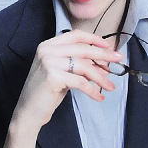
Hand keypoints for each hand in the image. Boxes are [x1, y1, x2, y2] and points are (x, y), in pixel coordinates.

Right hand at [2, 30, 122, 147]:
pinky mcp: (52, 76)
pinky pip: (80, 81)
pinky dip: (92, 90)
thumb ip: (77, 63)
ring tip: (110, 86)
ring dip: (100, 77)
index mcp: (48, 45)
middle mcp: (47, 50)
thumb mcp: (61, 72)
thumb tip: (103, 62)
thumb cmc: (46, 92)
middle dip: (103, 54)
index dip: (93, 39)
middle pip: (82, 49)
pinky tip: (98, 97)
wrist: (28, 111)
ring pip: (84, 66)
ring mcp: (48, 62)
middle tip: (118, 59)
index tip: (108, 45)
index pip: (75, 35)